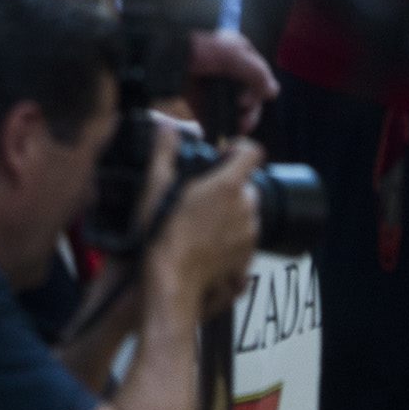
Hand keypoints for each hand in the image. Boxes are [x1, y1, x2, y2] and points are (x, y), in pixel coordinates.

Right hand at [150, 140, 261, 321]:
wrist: (171, 282)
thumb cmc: (161, 234)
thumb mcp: (155, 186)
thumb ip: (164, 151)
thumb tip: (166, 127)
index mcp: (227, 186)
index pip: (253, 152)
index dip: (240, 148)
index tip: (224, 153)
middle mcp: (245, 208)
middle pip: (247, 184)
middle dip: (229, 184)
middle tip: (201, 192)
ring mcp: (249, 235)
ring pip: (247, 212)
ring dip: (231, 211)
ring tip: (201, 220)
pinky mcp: (247, 258)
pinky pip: (244, 236)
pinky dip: (231, 234)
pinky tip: (207, 241)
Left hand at [187, 29, 278, 133]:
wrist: (166, 58)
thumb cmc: (199, 50)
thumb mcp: (230, 54)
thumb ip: (255, 72)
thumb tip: (273, 91)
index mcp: (239, 55)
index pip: (260, 77)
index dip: (259, 91)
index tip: (250, 100)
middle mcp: (230, 72)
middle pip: (251, 96)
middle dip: (251, 109)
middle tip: (244, 119)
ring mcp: (217, 89)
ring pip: (237, 110)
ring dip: (241, 121)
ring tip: (238, 128)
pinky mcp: (203, 103)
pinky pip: (217, 119)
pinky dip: (222, 127)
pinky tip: (225, 134)